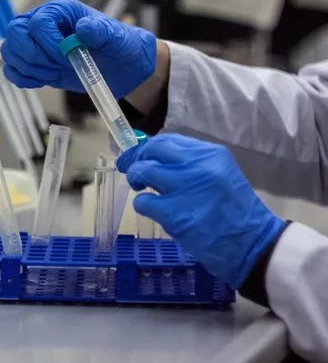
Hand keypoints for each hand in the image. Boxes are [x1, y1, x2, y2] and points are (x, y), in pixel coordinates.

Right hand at [1, 0, 156, 98]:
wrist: (120, 68)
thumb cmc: (119, 47)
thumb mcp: (116, 38)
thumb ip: (101, 32)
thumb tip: (83, 27)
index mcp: (60, 10)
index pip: (38, 23)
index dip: (48, 45)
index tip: (67, 58)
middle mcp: (42, 22)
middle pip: (14, 32)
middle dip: (32, 56)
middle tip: (55, 67)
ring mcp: (35, 43)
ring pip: (10, 52)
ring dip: (30, 68)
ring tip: (54, 73)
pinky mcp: (34, 63)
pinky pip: (12, 70)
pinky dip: (24, 79)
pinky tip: (44, 80)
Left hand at [116, 134, 285, 288]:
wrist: (253, 245)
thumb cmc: (234, 213)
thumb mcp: (219, 176)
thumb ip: (191, 165)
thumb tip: (155, 158)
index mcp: (211, 154)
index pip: (168, 140)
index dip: (148, 148)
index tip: (140, 156)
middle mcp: (198, 166)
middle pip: (153, 150)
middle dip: (136, 159)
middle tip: (132, 171)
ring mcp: (186, 189)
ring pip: (143, 171)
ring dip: (136, 180)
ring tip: (143, 191)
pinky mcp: (175, 214)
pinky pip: (143, 202)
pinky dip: (143, 206)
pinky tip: (155, 212)